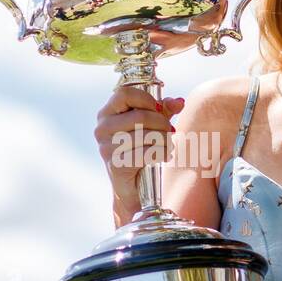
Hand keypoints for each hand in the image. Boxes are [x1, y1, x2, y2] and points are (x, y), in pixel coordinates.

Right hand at [93, 86, 184, 206]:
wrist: (132, 187)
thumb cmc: (141, 150)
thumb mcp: (152, 126)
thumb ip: (163, 111)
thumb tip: (179, 102)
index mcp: (107, 113)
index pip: (124, 93)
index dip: (146, 99)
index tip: (159, 109)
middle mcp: (102, 128)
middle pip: (140, 116)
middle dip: (161, 123)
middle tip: (170, 131)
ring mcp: (107, 147)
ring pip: (145, 135)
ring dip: (164, 140)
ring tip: (168, 145)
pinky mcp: (116, 165)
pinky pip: (145, 154)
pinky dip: (160, 153)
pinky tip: (163, 156)